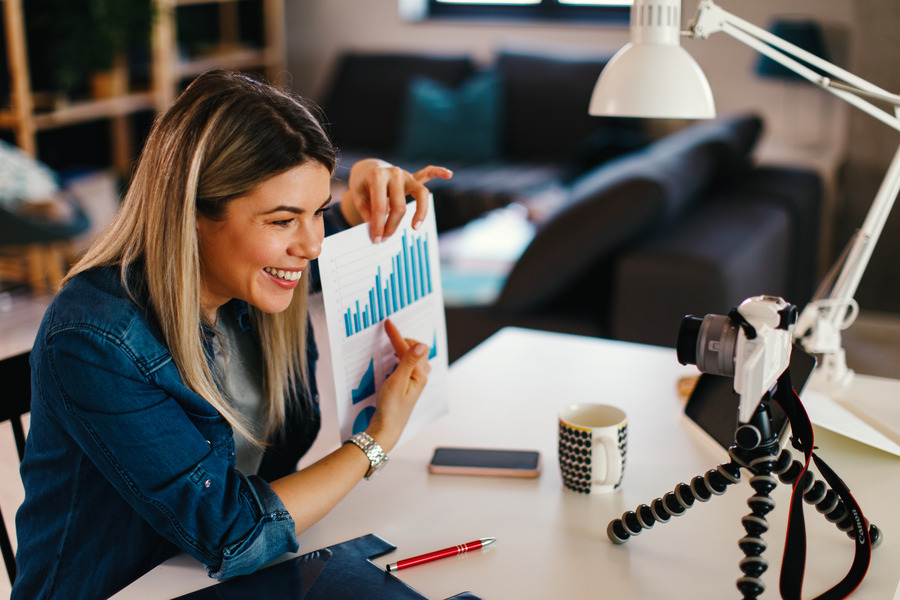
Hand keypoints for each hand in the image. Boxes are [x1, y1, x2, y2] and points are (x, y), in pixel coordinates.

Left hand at [341, 159, 452, 242]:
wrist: (367, 169)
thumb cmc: (362, 185)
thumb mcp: (358, 196)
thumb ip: (366, 211)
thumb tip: (377, 228)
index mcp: (377, 176)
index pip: (380, 206)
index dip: (378, 225)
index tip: (376, 239)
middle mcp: (394, 173)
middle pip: (399, 205)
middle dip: (392, 226)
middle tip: (385, 239)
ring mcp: (406, 175)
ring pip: (420, 194)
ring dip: (420, 212)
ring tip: (415, 227)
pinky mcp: (413, 178)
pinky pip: (427, 174)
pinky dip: (439, 172)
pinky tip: (449, 174)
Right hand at [365, 318, 430, 452]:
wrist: (386, 429)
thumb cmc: (391, 408)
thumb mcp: (397, 382)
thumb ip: (408, 362)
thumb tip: (421, 345)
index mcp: (419, 375)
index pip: (410, 349)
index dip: (397, 335)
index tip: (387, 323)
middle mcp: (420, 377)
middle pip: (415, 351)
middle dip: (402, 341)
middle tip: (388, 333)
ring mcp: (414, 382)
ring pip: (412, 359)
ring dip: (402, 350)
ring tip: (390, 345)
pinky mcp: (407, 387)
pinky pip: (407, 367)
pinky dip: (399, 359)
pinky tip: (391, 361)